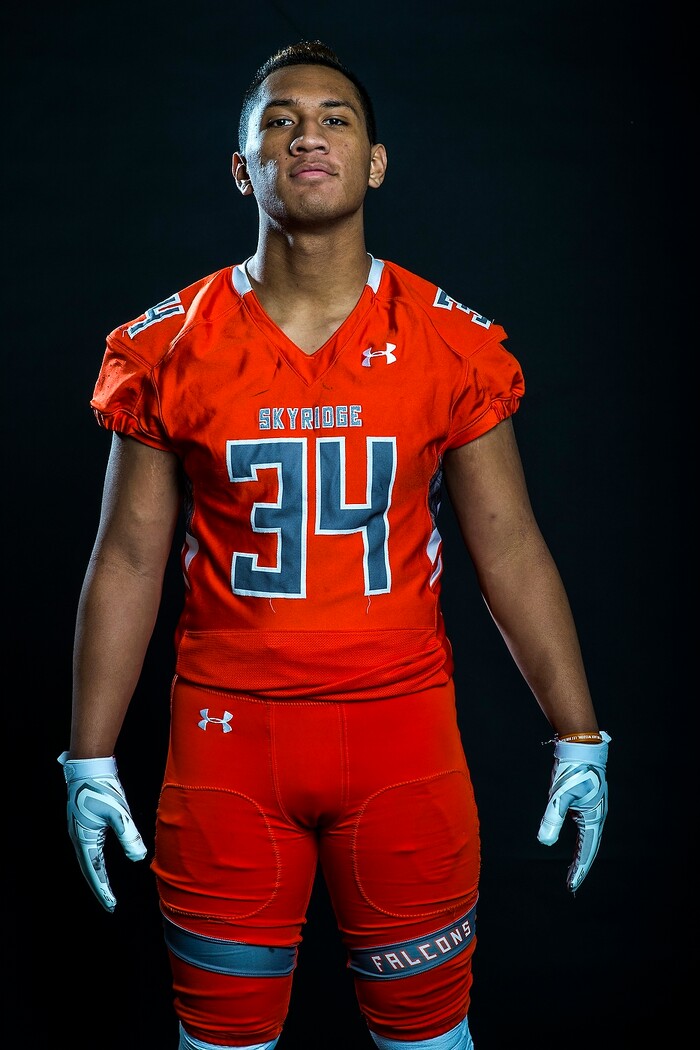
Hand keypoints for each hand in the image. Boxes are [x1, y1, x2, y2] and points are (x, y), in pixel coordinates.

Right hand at [58, 751, 147, 911]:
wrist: (88, 766)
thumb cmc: (103, 788)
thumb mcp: (119, 813)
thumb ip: (129, 836)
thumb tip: (139, 858)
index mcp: (85, 839)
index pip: (95, 872)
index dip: (103, 890)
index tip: (111, 905)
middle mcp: (78, 838)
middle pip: (88, 869)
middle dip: (99, 887)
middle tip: (109, 904)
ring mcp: (77, 830)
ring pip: (87, 859)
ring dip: (96, 875)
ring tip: (105, 888)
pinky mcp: (81, 822)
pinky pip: (87, 848)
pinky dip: (94, 861)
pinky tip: (100, 861)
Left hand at [537, 732, 610, 891]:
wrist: (581, 746)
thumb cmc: (572, 769)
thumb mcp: (559, 795)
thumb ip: (552, 818)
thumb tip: (544, 842)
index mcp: (593, 817)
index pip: (586, 851)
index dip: (579, 869)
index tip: (571, 886)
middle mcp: (596, 816)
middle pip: (589, 848)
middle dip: (581, 867)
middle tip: (570, 884)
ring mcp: (593, 809)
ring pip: (588, 839)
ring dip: (581, 855)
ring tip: (572, 871)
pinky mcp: (587, 803)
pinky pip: (584, 828)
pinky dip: (580, 841)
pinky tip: (574, 845)